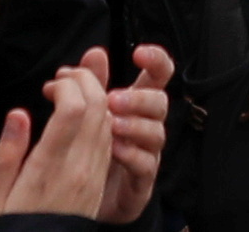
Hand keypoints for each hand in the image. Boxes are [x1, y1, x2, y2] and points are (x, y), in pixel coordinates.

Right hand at [0, 50, 149, 224]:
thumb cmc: (12, 226)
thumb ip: (6, 154)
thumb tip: (18, 114)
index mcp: (50, 168)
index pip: (75, 109)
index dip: (68, 85)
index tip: (51, 85)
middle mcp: (79, 168)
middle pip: (98, 106)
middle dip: (85, 79)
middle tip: (63, 78)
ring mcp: (93, 174)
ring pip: (108, 120)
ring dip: (95, 96)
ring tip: (70, 93)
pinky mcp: (99, 180)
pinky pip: (109, 138)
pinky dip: (100, 117)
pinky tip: (81, 117)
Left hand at [97, 44, 173, 218]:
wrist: (88, 196)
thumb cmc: (93, 148)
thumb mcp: (91, 112)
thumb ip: (93, 82)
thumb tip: (95, 53)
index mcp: (137, 104)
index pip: (158, 76)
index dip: (156, 60)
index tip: (139, 54)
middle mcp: (147, 125)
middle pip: (161, 102)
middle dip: (139, 98)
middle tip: (112, 99)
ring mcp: (147, 152)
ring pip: (157, 132)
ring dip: (135, 125)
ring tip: (111, 126)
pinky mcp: (142, 179)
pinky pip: (147, 165)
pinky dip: (132, 155)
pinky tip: (113, 150)